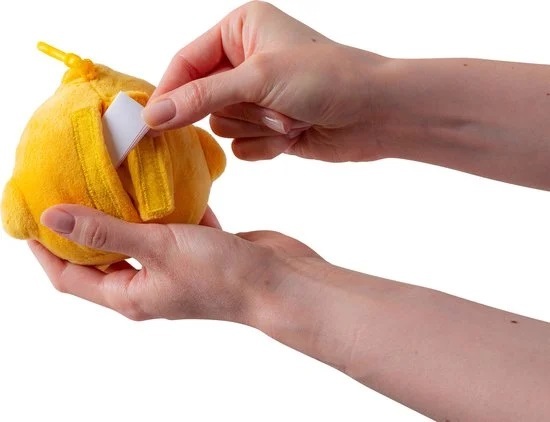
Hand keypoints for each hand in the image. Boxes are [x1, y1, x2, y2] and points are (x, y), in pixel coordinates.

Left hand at [29, 204, 321, 321]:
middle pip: (101, 254)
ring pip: (138, 235)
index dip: (45, 251)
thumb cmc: (222, 275)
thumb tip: (53, 220)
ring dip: (123, 210)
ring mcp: (175, 265)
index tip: (31, 218)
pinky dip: (163, 204)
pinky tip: (162, 177)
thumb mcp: (158, 249)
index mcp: (131, 295)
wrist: (279, 281)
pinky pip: (171, 224)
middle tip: (67, 187)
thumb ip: (106, 231)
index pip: (70, 277)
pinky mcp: (198, 247)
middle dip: (82, 224)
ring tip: (109, 176)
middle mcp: (149, 283)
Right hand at [143, 1, 387, 161]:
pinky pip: (242, 147)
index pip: (185, 63)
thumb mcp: (258, 78)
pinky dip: (266, 146)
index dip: (170, 93)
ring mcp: (257, 97)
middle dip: (237, 110)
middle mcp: (245, 61)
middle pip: (202, 100)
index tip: (152, 122)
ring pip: (222, 127)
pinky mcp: (268, 126)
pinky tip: (295, 134)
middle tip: (268, 106)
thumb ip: (201, 97)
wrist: (376, 113)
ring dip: (256, 128)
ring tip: (290, 117)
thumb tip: (154, 115)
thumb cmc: (326, 78)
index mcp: (240, 30)